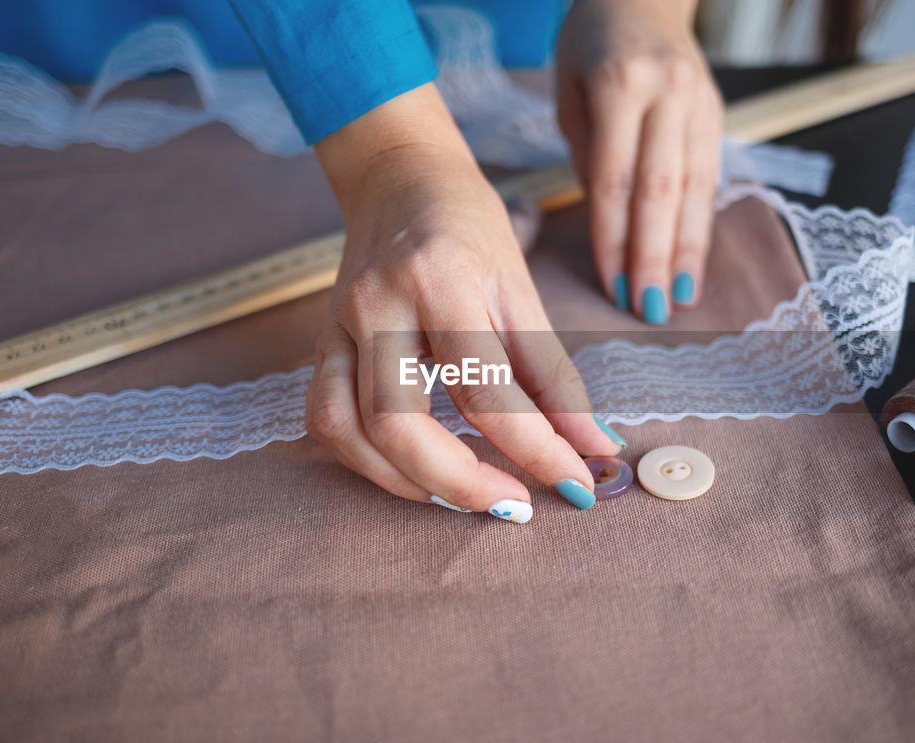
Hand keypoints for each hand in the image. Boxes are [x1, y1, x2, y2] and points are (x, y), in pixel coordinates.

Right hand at [305, 84, 623, 521]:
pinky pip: (326, 420)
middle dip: (461, 483)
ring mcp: (338, 324)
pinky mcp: (320, 342)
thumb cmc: (469, 227)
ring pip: (350, 432)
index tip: (576, 484)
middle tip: (515, 506)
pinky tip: (414, 471)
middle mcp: (378, 303)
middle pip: (399, 424)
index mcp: (440, 278)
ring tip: (465, 496)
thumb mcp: (523, 289)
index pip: (487, 391)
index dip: (537, 449)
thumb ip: (555, 377)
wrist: (399, 177)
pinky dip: (367, 461)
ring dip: (408, 483)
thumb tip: (594, 446)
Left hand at [556, 0, 722, 323]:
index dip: (614, 238)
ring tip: (677, 300)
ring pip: (695, 190)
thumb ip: (587, 153)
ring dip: (685, 252)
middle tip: (647, 309)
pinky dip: (701, 228)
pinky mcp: (717, 116)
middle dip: (654, 257)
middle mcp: (667, 93)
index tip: (612, 286)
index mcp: (619, 84)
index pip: (614, 179)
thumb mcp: (569, 89)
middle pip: (660, 191)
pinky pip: (709, 181)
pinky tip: (694, 266)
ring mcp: (699, 104)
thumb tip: (609, 226)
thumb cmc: (591, 47)